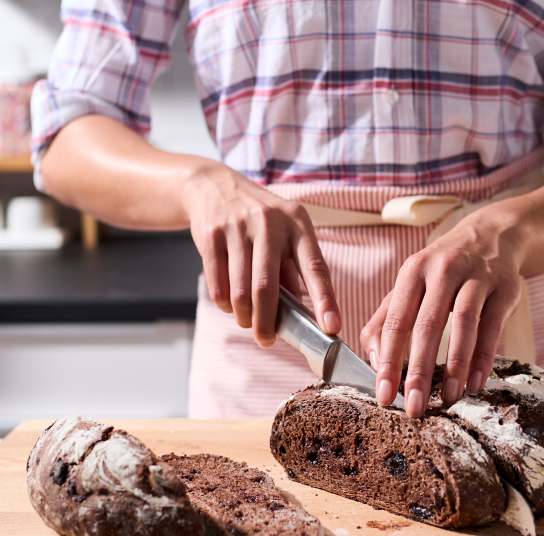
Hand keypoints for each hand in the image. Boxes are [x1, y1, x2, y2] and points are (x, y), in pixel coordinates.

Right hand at [183, 163, 340, 345]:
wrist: (213, 186)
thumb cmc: (258, 219)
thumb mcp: (284, 233)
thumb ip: (292, 271)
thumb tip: (302, 315)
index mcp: (297, 224)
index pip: (315, 267)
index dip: (325, 300)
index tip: (332, 326)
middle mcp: (270, 223)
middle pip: (267, 288)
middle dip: (267, 323)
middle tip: (266, 341)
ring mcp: (238, 228)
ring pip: (240, 292)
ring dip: (244, 316)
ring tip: (247, 321)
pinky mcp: (212, 235)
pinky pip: (218, 285)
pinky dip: (224, 303)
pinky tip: (229, 303)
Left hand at [360, 208, 524, 416]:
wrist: (492, 235)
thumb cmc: (443, 269)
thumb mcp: (411, 284)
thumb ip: (386, 319)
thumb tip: (372, 360)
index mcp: (413, 271)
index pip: (396, 322)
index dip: (388, 362)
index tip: (384, 396)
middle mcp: (443, 270)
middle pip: (427, 325)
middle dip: (419, 371)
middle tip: (414, 407)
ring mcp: (476, 276)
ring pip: (462, 324)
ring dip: (455, 366)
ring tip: (448, 399)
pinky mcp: (505, 287)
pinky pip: (493, 326)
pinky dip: (484, 357)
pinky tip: (476, 383)